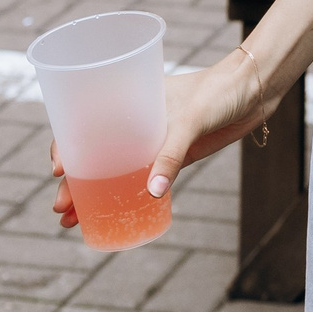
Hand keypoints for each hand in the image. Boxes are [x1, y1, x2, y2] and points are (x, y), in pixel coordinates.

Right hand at [51, 54, 271, 230]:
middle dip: (75, 182)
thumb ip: (172, 153)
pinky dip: (127, 196)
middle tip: (61, 208)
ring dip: (94, 194)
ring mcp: (155, 141)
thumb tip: (151, 192)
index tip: (57, 169)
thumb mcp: (192, 118)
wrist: (254, 90)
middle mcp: (137, 123)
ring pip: (116, 171)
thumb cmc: (219, 90)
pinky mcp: (175, 156)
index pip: (87, 123)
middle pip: (96, 154)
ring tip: (73, 221)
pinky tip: (113, 214)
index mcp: (131, 101)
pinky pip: (144, 180)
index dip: (67, 146)